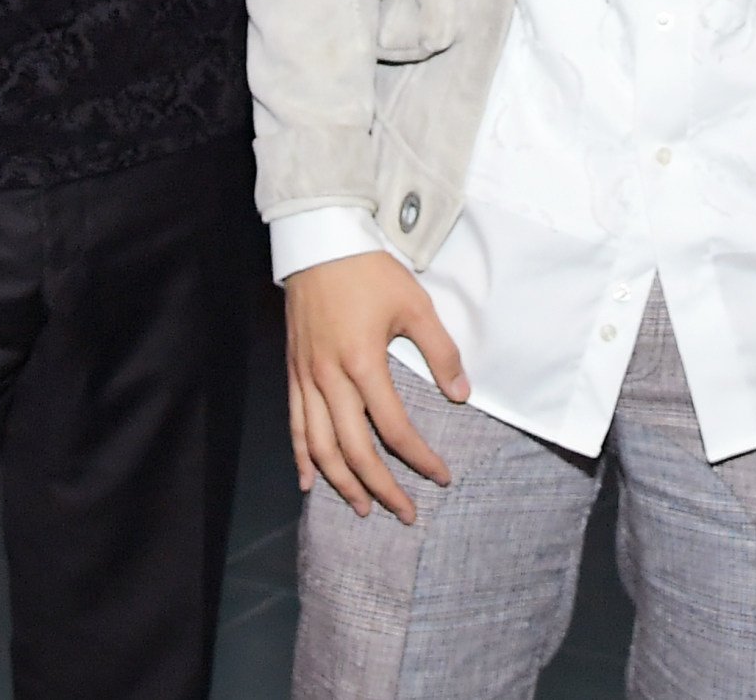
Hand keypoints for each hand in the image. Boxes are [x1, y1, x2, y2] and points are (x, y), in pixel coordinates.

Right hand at [285, 250, 465, 522]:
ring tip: (363, 508)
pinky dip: (303, 457)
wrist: (320, 241)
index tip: (441, 476)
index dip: (420, 458)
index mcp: (363, 364)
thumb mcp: (415, 305)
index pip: (394, 429)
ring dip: (342, 483)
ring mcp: (307, 378)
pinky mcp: (294, 372)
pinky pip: (295, 425)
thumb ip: (441, 352)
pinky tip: (310, 481)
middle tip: (405, 512)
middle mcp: (330, 379)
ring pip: (320, 447)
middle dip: (382, 488)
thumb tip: (462, 395)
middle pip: (354, 450)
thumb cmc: (370, 271)